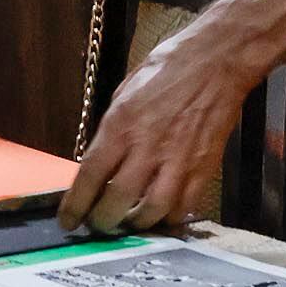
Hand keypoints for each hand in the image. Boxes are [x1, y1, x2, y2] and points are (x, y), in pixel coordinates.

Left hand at [61, 45, 254, 236]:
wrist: (217, 62)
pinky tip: (160, 213)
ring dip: (136, 224)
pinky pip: (184, 205)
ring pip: (151, 210)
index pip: (90, 176)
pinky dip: (168, 216)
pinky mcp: (203, 166)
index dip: (75, 206)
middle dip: (102, 221)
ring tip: (129, 223)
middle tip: (99, 224)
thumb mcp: (125, 94)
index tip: (68, 221)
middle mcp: (147, 145)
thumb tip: (99, 163)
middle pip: (117, 201)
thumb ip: (112, 131)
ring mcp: (178, 159)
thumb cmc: (169, 69)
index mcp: (122, 123)